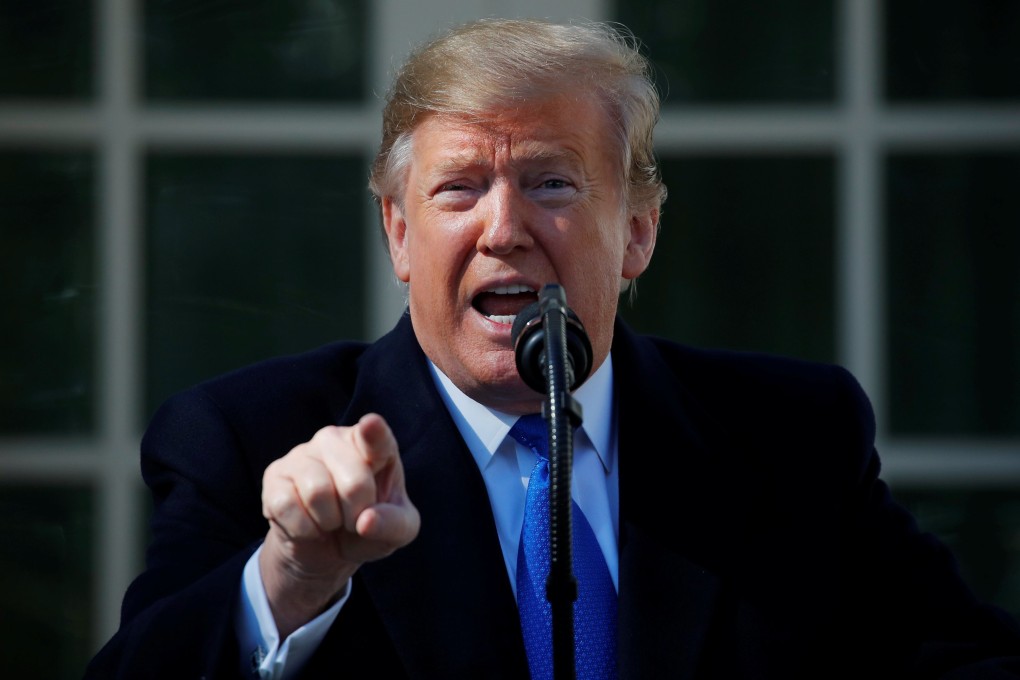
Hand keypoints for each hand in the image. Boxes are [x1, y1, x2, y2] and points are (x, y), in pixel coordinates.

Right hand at [259, 413, 419, 636]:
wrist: (327, 548)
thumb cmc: (368, 525)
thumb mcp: (398, 531)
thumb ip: (393, 524)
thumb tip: (366, 521)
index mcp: (374, 444)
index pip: (375, 436)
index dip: (373, 431)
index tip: (371, 425)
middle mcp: (335, 439)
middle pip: (354, 483)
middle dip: (357, 514)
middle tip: (353, 518)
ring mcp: (302, 453)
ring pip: (317, 493)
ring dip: (329, 522)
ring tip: (331, 520)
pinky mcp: (275, 474)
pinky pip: (287, 505)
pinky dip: (303, 529)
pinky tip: (308, 525)